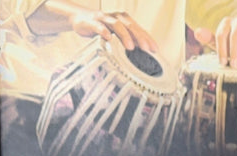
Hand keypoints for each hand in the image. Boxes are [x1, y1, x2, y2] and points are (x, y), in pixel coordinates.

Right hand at [28, 2, 158, 57]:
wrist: (81, 19)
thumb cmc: (102, 29)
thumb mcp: (116, 36)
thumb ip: (127, 42)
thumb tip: (142, 57)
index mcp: (124, 20)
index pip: (138, 29)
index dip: (147, 38)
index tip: (155, 50)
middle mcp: (117, 17)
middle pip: (130, 26)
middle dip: (139, 37)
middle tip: (147, 49)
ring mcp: (104, 19)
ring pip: (117, 25)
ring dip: (124, 35)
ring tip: (130, 47)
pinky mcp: (92, 22)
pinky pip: (99, 26)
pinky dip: (103, 31)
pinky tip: (108, 38)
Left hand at [194, 13, 236, 66]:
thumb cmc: (232, 47)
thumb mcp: (219, 44)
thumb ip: (209, 39)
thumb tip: (197, 32)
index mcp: (226, 24)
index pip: (221, 34)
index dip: (221, 49)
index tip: (222, 63)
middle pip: (235, 33)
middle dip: (234, 50)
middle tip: (234, 65)